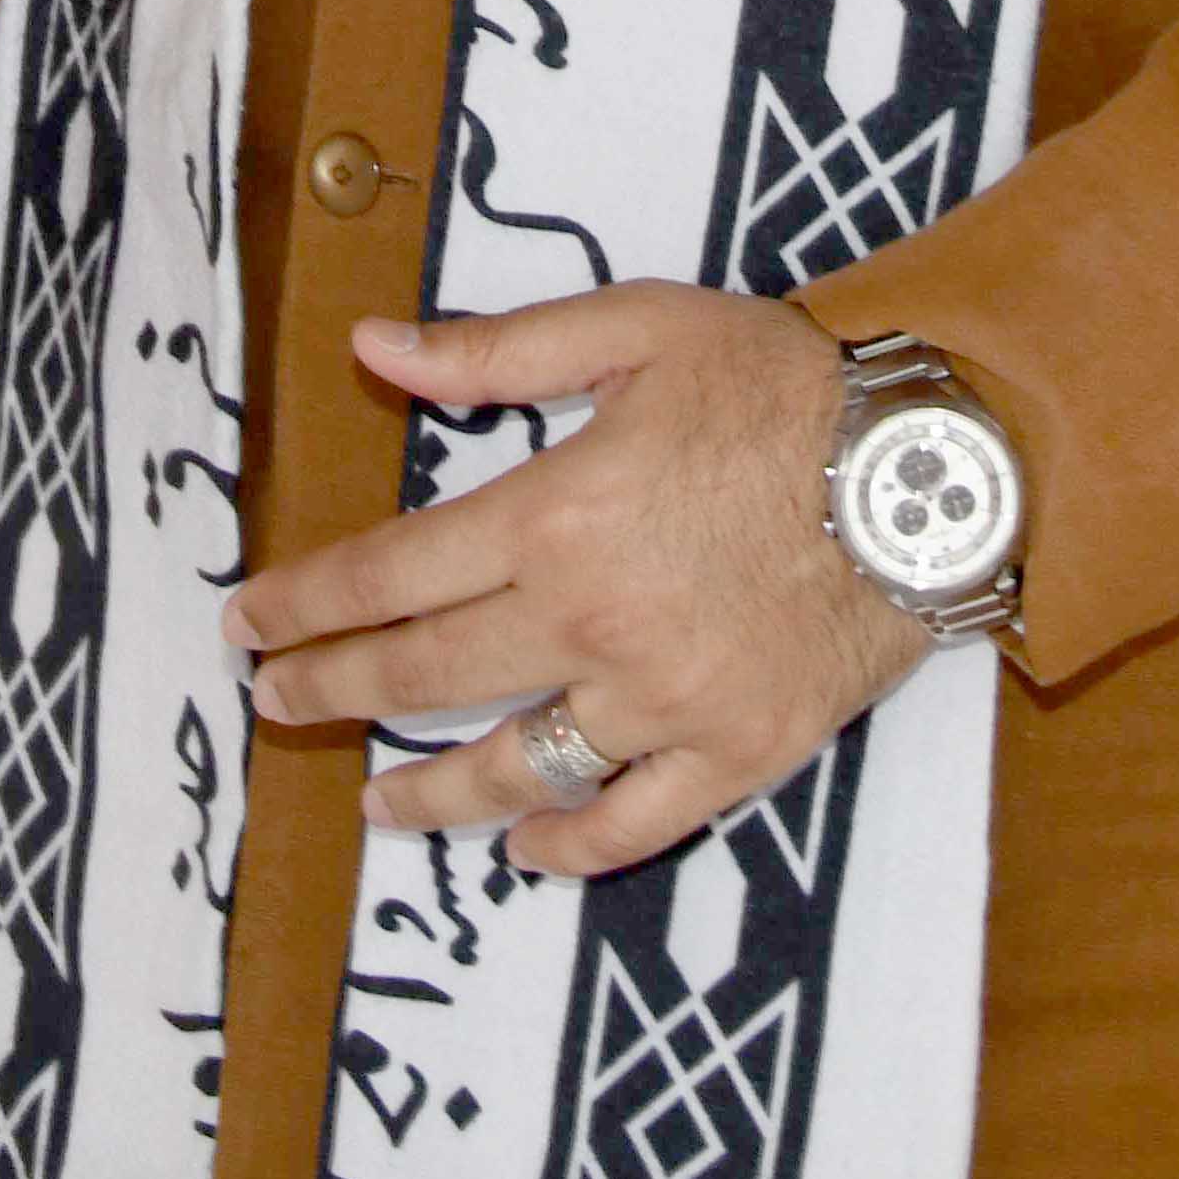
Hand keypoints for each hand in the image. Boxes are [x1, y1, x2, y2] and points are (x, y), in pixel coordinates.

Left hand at [231, 289, 934, 872]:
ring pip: (516, 767)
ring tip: (373, 804)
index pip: (390, 574)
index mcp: (555, 514)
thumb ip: (493, 352)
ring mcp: (665, 701)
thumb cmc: (779, 383)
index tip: (246, 622)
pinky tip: (525, 850)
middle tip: (273, 702)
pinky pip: (634, 823)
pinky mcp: (738, 753)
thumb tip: (370, 346)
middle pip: (427, 675)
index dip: (306, 602)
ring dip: (429, 793)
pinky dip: (570, 846)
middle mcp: (593, 621)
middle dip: (332, 692)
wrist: (932, 468)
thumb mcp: (630, 328)